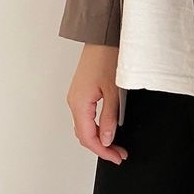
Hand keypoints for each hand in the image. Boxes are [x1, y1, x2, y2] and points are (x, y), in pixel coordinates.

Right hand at [66, 44, 127, 164]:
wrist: (103, 36)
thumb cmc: (108, 57)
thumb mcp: (114, 91)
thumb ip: (109, 117)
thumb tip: (106, 139)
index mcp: (79, 103)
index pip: (88, 137)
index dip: (103, 151)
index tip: (117, 157)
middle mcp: (74, 101)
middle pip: (84, 135)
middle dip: (101, 148)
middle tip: (119, 154)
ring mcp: (77, 96)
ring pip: (84, 126)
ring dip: (99, 138)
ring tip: (115, 145)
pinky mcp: (82, 91)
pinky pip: (86, 116)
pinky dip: (95, 127)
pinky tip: (107, 129)